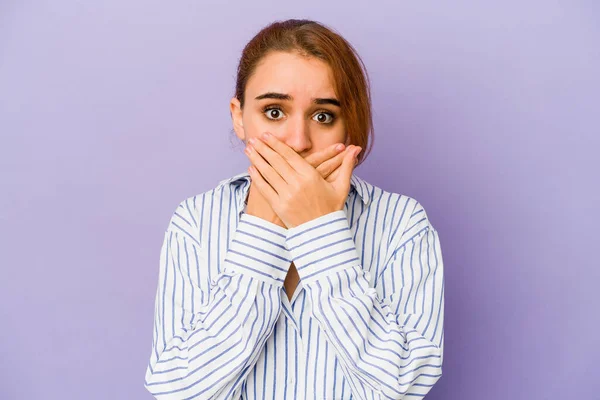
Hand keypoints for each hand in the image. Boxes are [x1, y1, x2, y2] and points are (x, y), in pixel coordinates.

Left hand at [244, 132, 361, 228]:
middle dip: (263, 148)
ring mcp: (287, 195)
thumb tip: (356, 149)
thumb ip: (346, 166)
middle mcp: (297, 184)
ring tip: (248, 149)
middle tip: (253, 139)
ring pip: (268, 172)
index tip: (267, 135)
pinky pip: (265, 188)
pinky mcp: (279, 206)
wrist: (322, 234)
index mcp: (310, 177)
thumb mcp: (341, 187)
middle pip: (276, 161)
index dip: (276, 144)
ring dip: (257, 159)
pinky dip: (257, 178)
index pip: (289, 155)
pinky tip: (251, 169)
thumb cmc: (331, 209)